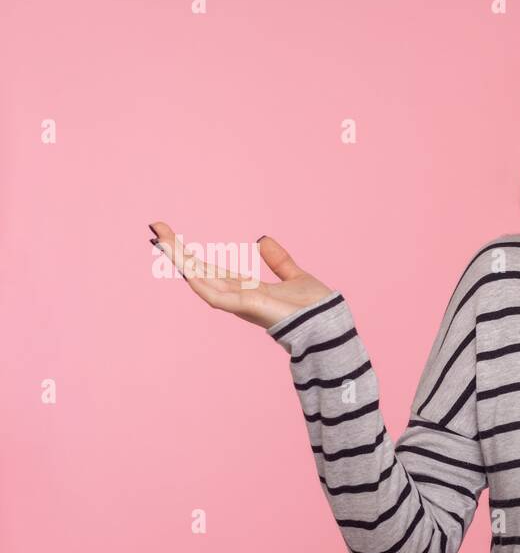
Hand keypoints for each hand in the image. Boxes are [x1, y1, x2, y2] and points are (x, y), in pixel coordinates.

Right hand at [149, 222, 335, 329]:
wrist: (329, 324)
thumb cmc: (315, 308)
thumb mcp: (295, 276)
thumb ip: (279, 261)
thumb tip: (263, 240)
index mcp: (246, 289)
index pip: (212, 269)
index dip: (192, 254)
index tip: (173, 236)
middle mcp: (237, 297)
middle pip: (200, 272)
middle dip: (178, 252)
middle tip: (156, 228)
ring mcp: (239, 303)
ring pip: (202, 280)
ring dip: (181, 261)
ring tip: (161, 241)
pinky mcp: (246, 307)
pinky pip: (216, 295)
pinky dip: (199, 281)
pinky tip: (185, 267)